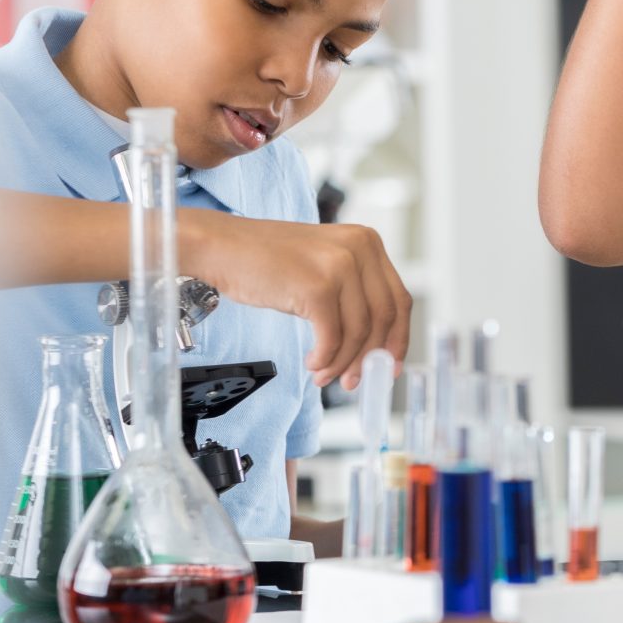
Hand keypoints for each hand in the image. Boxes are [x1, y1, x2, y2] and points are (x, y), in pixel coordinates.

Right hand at [180, 209, 409, 389]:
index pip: (399, 298)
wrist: (223, 247)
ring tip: (324, 374)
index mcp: (368, 242)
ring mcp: (340, 266)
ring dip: (342, 362)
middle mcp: (360, 249)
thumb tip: (374, 345)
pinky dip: (325, 358)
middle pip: (384, 317)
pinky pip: (332, 337)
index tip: (391, 365)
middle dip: (372, 356)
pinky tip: (313, 363)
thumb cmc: (267, 260)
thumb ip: (352, 293)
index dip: (399, 337)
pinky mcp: (317, 286)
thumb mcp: (324, 265)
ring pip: (359, 331)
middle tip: (356, 380)